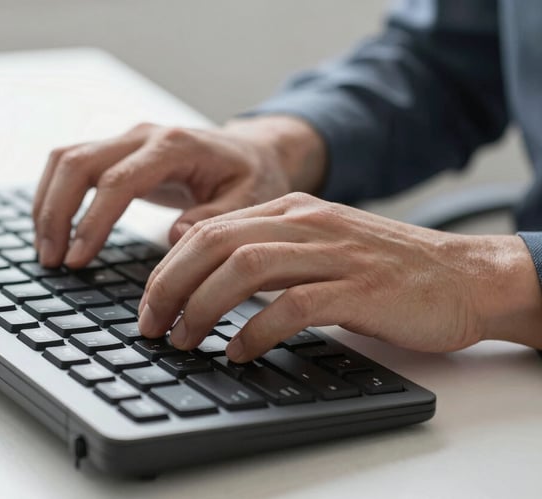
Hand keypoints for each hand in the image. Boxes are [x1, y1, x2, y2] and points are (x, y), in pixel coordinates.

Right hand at [32, 116, 326, 266]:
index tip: (77, 258)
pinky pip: (71, 164)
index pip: (118, 180)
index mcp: (175, 146)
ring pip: (65, 159)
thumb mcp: (251, 201)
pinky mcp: (117, 151)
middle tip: (52, 261)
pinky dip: (54, 195)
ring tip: (46, 252)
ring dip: (47, 204)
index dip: (92, 220)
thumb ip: (216, 218)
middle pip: (77, 162)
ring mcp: (127, 140)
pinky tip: (53, 230)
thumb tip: (174, 236)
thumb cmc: (252, 179)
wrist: (253, 153)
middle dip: (56, 213)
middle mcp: (144, 136)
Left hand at [138, 193, 541, 361]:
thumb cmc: (384, 269)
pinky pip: (291, 306)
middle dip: (170, 287)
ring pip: (243, 268)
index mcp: (290, 210)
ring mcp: (332, 252)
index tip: (150, 304)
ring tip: (185, 340)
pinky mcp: (357, 288)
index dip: (168, 269)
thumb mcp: (315, 244)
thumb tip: (198, 264)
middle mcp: (305, 223)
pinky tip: (238, 352)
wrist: (463, 276)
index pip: (207, 230)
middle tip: (152, 326)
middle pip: (214, 244)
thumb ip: (262, 247)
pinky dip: (255, 331)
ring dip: (203, 308)